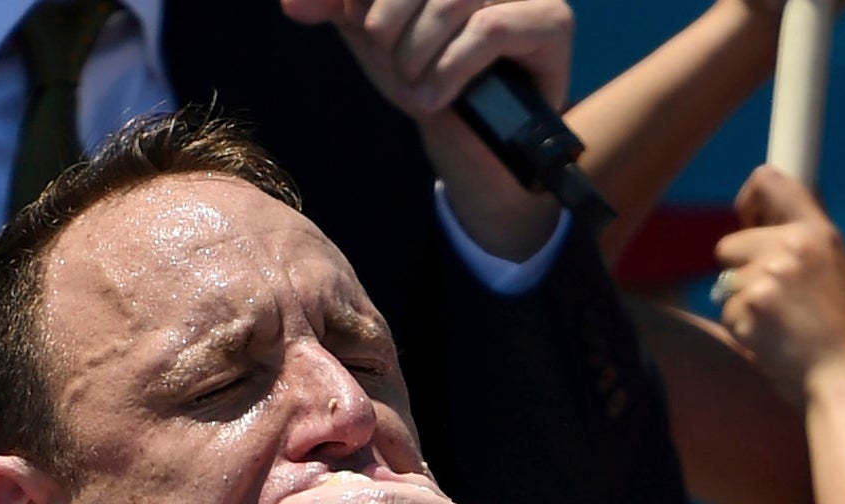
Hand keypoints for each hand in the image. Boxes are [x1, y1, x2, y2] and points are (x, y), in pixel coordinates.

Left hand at [281, 0, 571, 259]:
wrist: (470, 147)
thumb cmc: (425, 79)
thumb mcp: (373, 39)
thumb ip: (337, 7)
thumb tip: (292, 4)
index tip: (352, 21)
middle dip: (387, 23)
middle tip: (389, 61)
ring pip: (455, 0)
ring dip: (417, 54)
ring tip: (415, 87)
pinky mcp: (552, 24)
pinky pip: (490, 28)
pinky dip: (450, 69)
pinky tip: (434, 99)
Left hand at [710, 167, 844, 406]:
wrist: (843, 372)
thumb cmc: (838, 326)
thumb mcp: (834, 266)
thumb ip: (804, 239)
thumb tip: (770, 208)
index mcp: (817, 231)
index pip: (769, 181)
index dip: (748, 200)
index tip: (747, 218)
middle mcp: (793, 245)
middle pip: (728, 244)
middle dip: (739, 271)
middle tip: (774, 298)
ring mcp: (769, 276)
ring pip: (724, 282)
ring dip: (740, 303)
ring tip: (779, 320)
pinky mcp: (750, 307)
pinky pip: (726, 311)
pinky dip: (741, 328)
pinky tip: (771, 337)